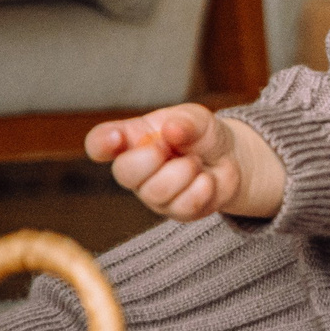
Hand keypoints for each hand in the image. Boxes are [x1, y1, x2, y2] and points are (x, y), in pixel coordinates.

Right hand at [84, 103, 283, 220]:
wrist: (229, 159)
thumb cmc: (201, 135)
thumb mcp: (197, 118)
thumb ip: (185, 121)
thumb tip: (171, 130)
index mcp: (131, 139)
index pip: (99, 143)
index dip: (101, 143)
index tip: (116, 138)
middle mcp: (135, 169)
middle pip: (124, 172)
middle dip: (151, 159)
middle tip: (170, 148)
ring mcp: (153, 194)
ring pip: (157, 192)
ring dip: (185, 171)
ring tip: (196, 161)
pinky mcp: (175, 212)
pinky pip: (184, 206)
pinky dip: (203, 187)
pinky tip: (206, 179)